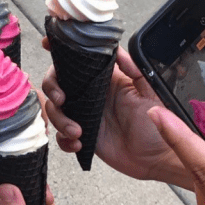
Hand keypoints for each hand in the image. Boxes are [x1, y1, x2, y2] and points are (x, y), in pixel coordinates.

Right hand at [42, 39, 192, 189]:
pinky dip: (64, 140)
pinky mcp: (82, 136)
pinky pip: (62, 135)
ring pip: (56, 110)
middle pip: (58, 83)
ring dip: (60, 119)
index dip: (61, 52)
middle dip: (52, 88)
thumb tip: (118, 51)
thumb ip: (136, 70)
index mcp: (107, 81)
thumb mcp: (151, 94)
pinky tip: (78, 144)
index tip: (47, 44)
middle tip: (61, 99)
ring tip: (77, 132)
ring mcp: (84, 116)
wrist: (156, 159)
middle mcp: (91, 95)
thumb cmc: (157, 125)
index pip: (79, 61)